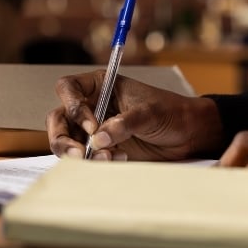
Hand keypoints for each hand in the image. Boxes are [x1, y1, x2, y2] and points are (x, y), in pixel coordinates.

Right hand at [46, 70, 223, 160]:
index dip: (72, 106)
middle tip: (80, 153)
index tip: (91, 124)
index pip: (68, 88)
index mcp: (99, 85)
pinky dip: (96, 161)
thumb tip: (99, 138)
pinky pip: (86, 157)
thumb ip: (124, 123)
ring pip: (67, 142)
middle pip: (58, 119)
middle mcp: (92, 106)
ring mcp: (95, 129)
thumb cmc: (171, 112)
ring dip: (79, 154)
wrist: (188, 134)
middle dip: (64, 138)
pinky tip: (118, 158)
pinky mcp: (102, 149)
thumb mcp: (149, 112)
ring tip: (106, 157)